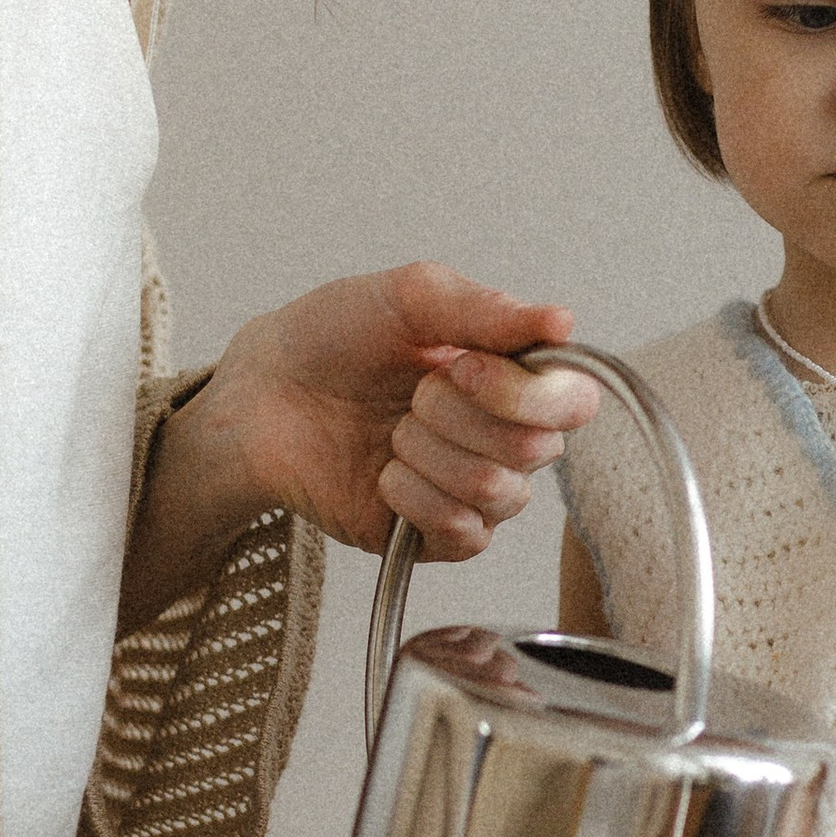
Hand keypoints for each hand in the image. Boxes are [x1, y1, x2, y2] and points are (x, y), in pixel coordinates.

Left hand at [123, 263, 596, 624]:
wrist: (260, 394)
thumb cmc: (332, 337)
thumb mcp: (406, 298)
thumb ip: (485, 309)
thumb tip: (564, 320)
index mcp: (509, 377)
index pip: (575, 401)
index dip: (528, 392)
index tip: (461, 364)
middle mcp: (502, 437)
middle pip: (537, 449)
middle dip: (459, 415)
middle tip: (411, 393)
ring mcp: (470, 491)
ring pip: (499, 493)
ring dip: (430, 454)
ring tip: (391, 433)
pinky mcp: (432, 537)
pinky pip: (464, 535)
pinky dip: (415, 497)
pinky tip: (383, 475)